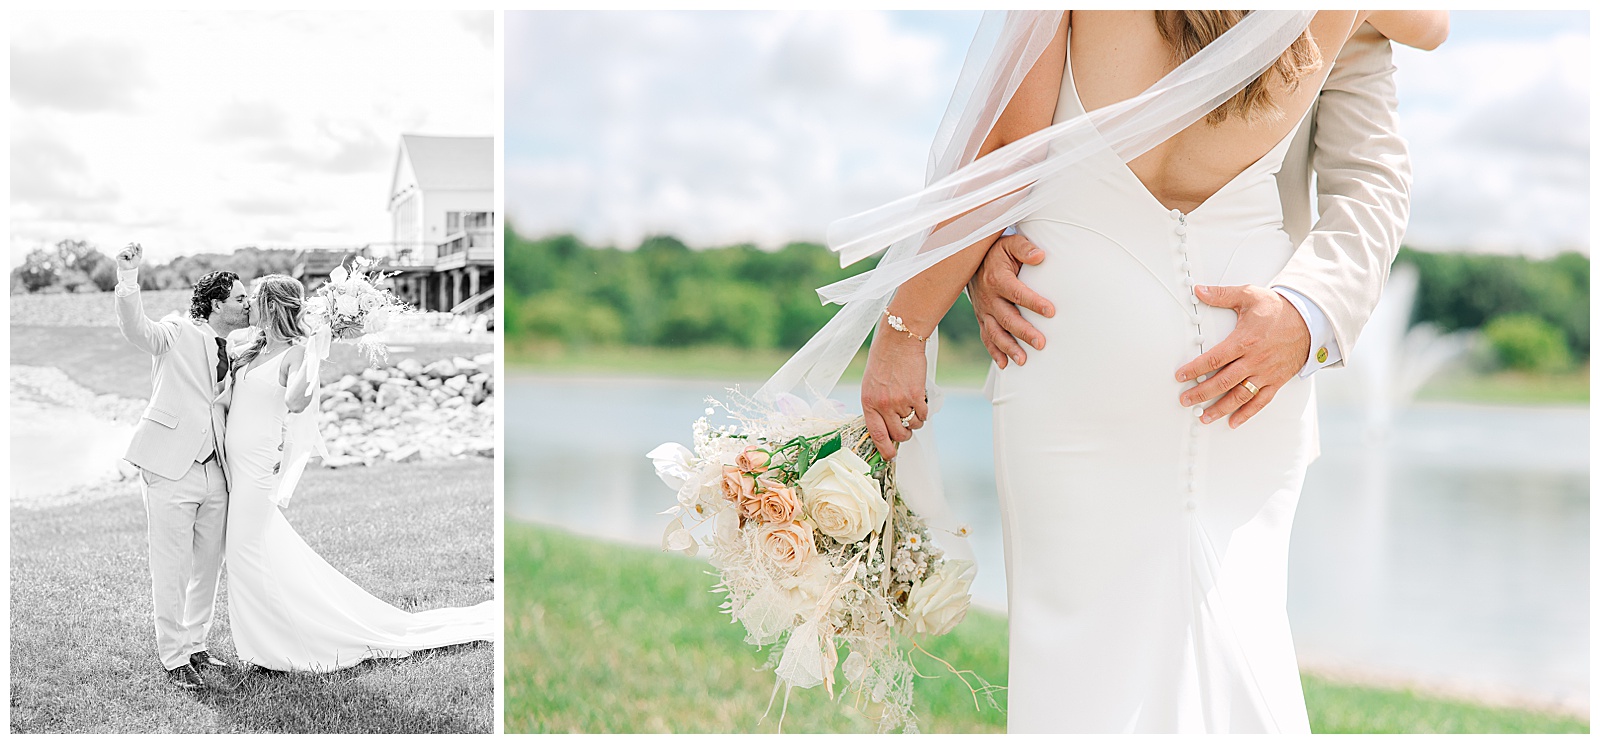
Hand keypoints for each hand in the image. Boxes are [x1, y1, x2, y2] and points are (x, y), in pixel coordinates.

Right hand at [116, 243, 142, 270]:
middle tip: (132, 256)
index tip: (135, 253)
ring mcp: (120, 252)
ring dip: (132, 254)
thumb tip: (138, 242)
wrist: (131, 268)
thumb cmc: (134, 262)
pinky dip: (129, 255)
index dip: (135, 247)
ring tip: (130, 258)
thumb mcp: (139, 255)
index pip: (131, 243)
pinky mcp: (118, 255)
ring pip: (129, 248)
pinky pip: (125, 251)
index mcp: (127, 248)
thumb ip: (140, 249)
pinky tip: (128, 258)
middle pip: (131, 245)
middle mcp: (123, 249)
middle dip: (134, 251)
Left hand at [861, 323, 929, 460]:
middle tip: (906, 428)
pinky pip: (923, 415)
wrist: (899, 340)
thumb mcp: (871, 384)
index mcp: (868, 402)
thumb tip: (887, 427)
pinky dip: (924, 412)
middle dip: (904, 436)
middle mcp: (882, 405)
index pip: (876, 434)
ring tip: (914, 408)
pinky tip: (920, 401)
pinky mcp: (916, 395)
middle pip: (898, 435)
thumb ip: (876, 405)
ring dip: (916, 422)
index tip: (890, 457)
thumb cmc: (884, 360)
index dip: (884, 449)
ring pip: (912, 426)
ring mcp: (899, 401)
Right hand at [967, 233, 1054, 367]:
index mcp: (998, 279)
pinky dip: (994, 352)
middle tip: (1041, 343)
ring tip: (1023, 360)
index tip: (1051, 312)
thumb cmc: (997, 253)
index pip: (1018, 293)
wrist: (970, 261)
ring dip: (1009, 348)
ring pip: (995, 333)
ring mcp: (983, 311)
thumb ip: (1025, 248)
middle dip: (1024, 332)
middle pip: (1007, 318)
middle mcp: (989, 298)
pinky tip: (1005, 364)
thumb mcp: (1009, 244)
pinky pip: (986, 337)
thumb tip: (1040, 256)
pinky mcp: (981, 319)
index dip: (1034, 303)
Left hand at [1176, 285, 1310, 427]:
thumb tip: (1199, 290)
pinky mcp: (1276, 381)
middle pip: (1223, 382)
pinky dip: (1247, 413)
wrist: (1310, 319)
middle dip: (1201, 393)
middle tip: (1185, 400)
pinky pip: (1261, 401)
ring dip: (1220, 408)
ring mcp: (1266, 373)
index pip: (1213, 360)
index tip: (1180, 376)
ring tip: (1204, 417)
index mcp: (1244, 341)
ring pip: (1240, 396)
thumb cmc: (1278, 309)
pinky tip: (1233, 422)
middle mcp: (1254, 361)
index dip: (1194, 369)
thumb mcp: (1249, 295)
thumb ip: (1221, 295)